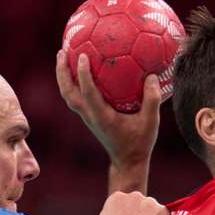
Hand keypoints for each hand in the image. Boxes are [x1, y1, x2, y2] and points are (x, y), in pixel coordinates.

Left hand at [55, 49, 161, 168]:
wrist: (128, 162)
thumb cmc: (140, 143)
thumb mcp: (151, 122)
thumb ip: (152, 99)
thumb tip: (151, 76)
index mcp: (102, 117)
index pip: (88, 93)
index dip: (83, 74)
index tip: (82, 55)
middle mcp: (91, 116)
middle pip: (68, 93)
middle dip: (62, 72)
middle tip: (62, 51)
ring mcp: (88, 117)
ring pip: (68, 95)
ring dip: (63, 76)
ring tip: (63, 56)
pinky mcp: (89, 117)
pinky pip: (76, 97)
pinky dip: (73, 82)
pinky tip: (78, 70)